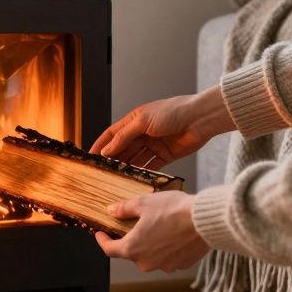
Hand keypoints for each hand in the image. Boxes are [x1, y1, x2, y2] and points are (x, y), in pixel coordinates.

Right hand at [89, 85, 235, 168]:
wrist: (200, 118)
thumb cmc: (172, 112)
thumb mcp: (143, 121)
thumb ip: (124, 137)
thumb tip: (107, 151)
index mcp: (134, 120)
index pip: (112, 135)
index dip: (101, 145)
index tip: (90, 157)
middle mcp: (143, 132)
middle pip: (123, 148)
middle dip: (113, 159)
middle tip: (102, 172)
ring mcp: (154, 144)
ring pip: (136, 158)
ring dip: (127, 167)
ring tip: (116, 177)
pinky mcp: (166, 155)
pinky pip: (151, 165)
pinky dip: (143, 172)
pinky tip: (135, 178)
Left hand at [95, 191, 210, 272]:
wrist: (205, 220)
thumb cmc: (174, 211)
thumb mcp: (143, 203)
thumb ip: (124, 209)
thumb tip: (112, 211)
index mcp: (133, 249)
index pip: (109, 250)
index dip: (103, 241)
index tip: (101, 234)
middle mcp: (147, 263)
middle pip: (131, 253)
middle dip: (130, 239)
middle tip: (134, 225)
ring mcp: (165, 266)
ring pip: (151, 256)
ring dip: (150, 245)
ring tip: (158, 227)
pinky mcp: (181, 265)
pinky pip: (168, 258)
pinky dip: (167, 248)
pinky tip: (173, 234)